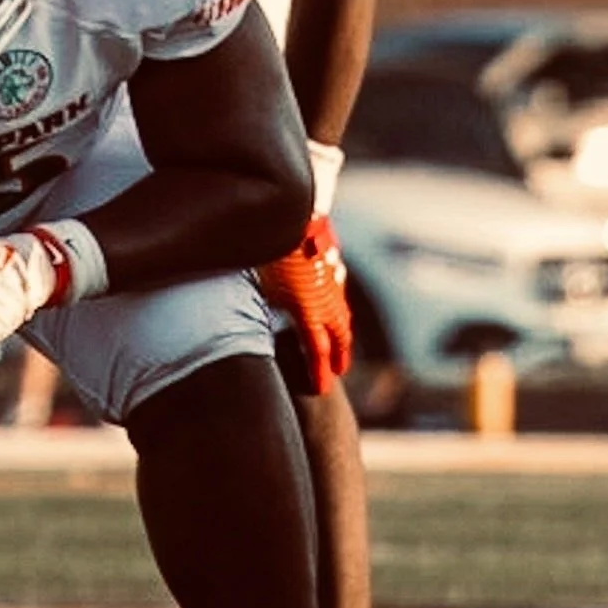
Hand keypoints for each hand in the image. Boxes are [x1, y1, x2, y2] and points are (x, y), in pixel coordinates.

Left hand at [259, 213, 352, 393]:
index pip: (318, 350)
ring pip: (342, 314)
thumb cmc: (271, 255)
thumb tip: (270, 318)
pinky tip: (335, 305)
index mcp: (309, 312)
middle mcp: (326, 302)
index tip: (322, 388)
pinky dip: (339, 306)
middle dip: (339, 355)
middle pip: (339, 336)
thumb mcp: (265, 289)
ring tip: (341, 343)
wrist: (295, 219)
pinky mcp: (332, 267)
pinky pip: (339, 293)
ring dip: (342, 332)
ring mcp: (332, 284)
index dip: (320, 371)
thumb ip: (270, 309)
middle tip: (339, 369)